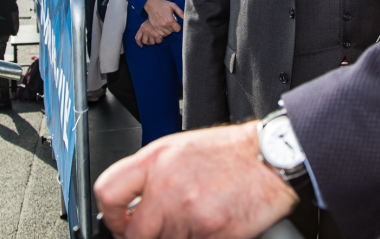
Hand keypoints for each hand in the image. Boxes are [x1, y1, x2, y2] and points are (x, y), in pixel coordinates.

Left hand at [95, 122, 297, 238]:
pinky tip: (210, 225)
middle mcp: (169, 186)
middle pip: (135, 234)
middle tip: (156, 231)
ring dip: (176, 237)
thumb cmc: (229, 153)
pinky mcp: (213, 234)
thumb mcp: (180, 149)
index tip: (119, 224)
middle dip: (143, 237)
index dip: (111, 217)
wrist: (270, 159)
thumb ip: (151, 174)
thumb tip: (129, 205)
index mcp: (156, 160)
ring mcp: (190, 213)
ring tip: (194, 218)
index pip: (109, 193)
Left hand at [135, 21, 162, 47]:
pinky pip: (158, 41)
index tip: (141, 46)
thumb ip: (144, 29)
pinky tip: (161, 37)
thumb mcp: (146, 23)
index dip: (139, 44)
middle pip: (144, 42)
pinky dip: (159, 40)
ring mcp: (150, 33)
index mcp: (142, 28)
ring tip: (157, 38)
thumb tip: (143, 37)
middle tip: (152, 41)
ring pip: (152, 43)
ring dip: (154, 42)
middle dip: (148, 43)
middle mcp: (145, 31)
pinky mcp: (156, 34)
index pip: (137, 38)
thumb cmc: (154, 19)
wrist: (159, 14)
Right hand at [142, 0, 181, 35]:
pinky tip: (164, 28)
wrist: (152, 4)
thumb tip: (185, 18)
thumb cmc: (163, 4)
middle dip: (173, 28)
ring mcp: (159, 27)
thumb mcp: (173, 6)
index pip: (177, 29)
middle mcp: (165, 24)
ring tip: (167, 25)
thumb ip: (180, 12)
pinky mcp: (155, 27)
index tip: (176, 24)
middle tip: (171, 23)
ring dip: (168, 30)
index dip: (178, 27)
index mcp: (170, 20)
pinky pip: (161, 34)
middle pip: (172, 31)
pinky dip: (163, 32)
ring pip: (167, 34)